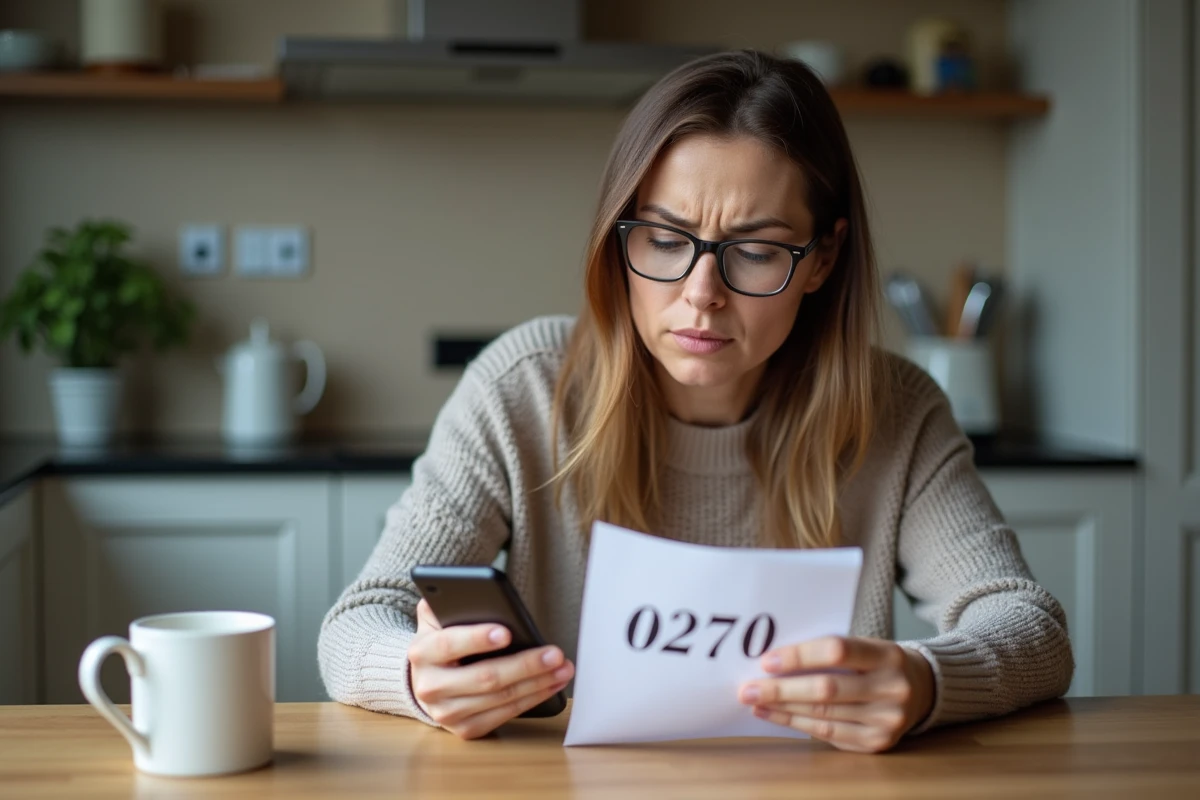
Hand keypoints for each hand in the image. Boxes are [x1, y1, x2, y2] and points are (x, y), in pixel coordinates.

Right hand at [408, 598, 573, 739]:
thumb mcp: (438, 617)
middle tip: (554, 654)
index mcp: (422, 652)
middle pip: (485, 677)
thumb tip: (484, 595)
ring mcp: (447, 713)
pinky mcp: (465, 729)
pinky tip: (551, 685)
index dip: (477, 638)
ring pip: (500, 698)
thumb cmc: (442, 640)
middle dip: (525, 665)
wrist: (426, 678)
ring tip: (562, 668)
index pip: (449, 644)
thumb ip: (450, 602)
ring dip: (537, 683)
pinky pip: (505, 715)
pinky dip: (532, 699)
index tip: (507, 632)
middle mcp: (430, 687)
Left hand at [737, 636, 933, 752]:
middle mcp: (892, 689)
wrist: (923, 689)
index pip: (837, 651)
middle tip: (748, 688)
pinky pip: (827, 734)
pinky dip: (796, 723)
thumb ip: (829, 652)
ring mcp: (887, 720)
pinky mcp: (877, 742)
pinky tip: (774, 715)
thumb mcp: (866, 646)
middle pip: (826, 690)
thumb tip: (774, 661)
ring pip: (823, 715)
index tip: (767, 660)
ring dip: (782, 708)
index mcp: (888, 655)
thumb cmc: (879, 662)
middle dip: (781, 689)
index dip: (799, 656)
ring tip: (754, 701)